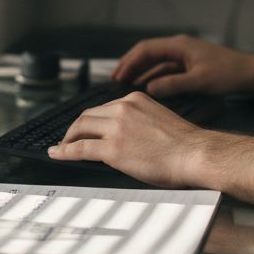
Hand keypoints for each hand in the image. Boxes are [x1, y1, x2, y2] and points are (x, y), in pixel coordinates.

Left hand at [48, 91, 220, 187]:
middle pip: (88, 115)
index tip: (86, 127)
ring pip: (81, 128)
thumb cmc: (186, 145)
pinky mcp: (112, 148)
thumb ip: (141, 122)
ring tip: (62, 147)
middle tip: (69, 138)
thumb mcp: (160, 120)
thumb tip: (129, 137)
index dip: (92, 120)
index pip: (105, 108)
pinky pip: (80, 148)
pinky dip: (65, 151)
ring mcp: (116, 127)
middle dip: (76, 128)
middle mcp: (123, 108)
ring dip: (68, 139)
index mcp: (136, 99)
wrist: (195, 154)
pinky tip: (58, 154)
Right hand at [112, 34, 251, 97]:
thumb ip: (173, 85)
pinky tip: (148, 87)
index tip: (117, 76)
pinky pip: (166, 68)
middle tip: (115, 79)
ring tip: (127, 84)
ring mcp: (185, 55)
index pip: (146, 49)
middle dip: (131, 65)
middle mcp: (180, 46)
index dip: (129, 62)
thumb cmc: (228, 74)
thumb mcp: (199, 82)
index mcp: (180, 45)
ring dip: (142, 71)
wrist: (251, 73)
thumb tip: (148, 89)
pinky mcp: (191, 64)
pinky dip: (154, 76)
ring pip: (156, 61)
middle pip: (148, 53)